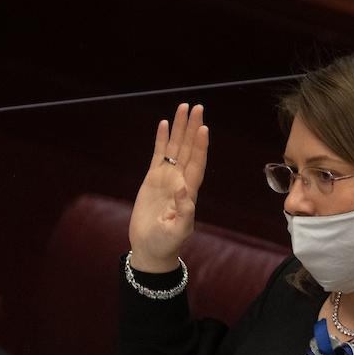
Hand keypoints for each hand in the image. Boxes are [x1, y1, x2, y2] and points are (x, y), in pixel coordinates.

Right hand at [128, 103, 208, 272]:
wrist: (150, 248)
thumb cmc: (166, 243)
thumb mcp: (177, 231)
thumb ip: (184, 211)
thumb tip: (184, 189)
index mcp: (189, 192)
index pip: (197, 164)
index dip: (200, 146)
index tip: (203, 128)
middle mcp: (180, 180)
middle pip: (188, 148)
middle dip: (192, 128)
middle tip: (196, 107)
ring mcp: (167, 178)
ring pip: (175, 147)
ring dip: (179, 128)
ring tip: (183, 108)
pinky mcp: (153, 179)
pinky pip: (159, 155)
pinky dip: (162, 139)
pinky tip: (164, 124)